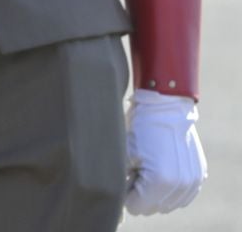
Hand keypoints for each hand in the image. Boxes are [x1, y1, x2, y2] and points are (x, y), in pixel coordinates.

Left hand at [126, 89, 205, 215]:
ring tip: (149, 168)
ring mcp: (192, 181)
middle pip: (153, 208)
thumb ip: (121, 182)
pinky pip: (182, 196)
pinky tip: (163, 170)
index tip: (125, 177)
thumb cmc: (139, 129)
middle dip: (141, 194)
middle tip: (136, 170)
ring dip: (157, 193)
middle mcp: (179, 185)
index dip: (126, 194)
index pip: (137, 207)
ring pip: (168, 204)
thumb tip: (118, 198)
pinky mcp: (199, 176)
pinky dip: (171, 189)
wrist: (164, 108)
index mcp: (159, 181)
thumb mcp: (123, 155)